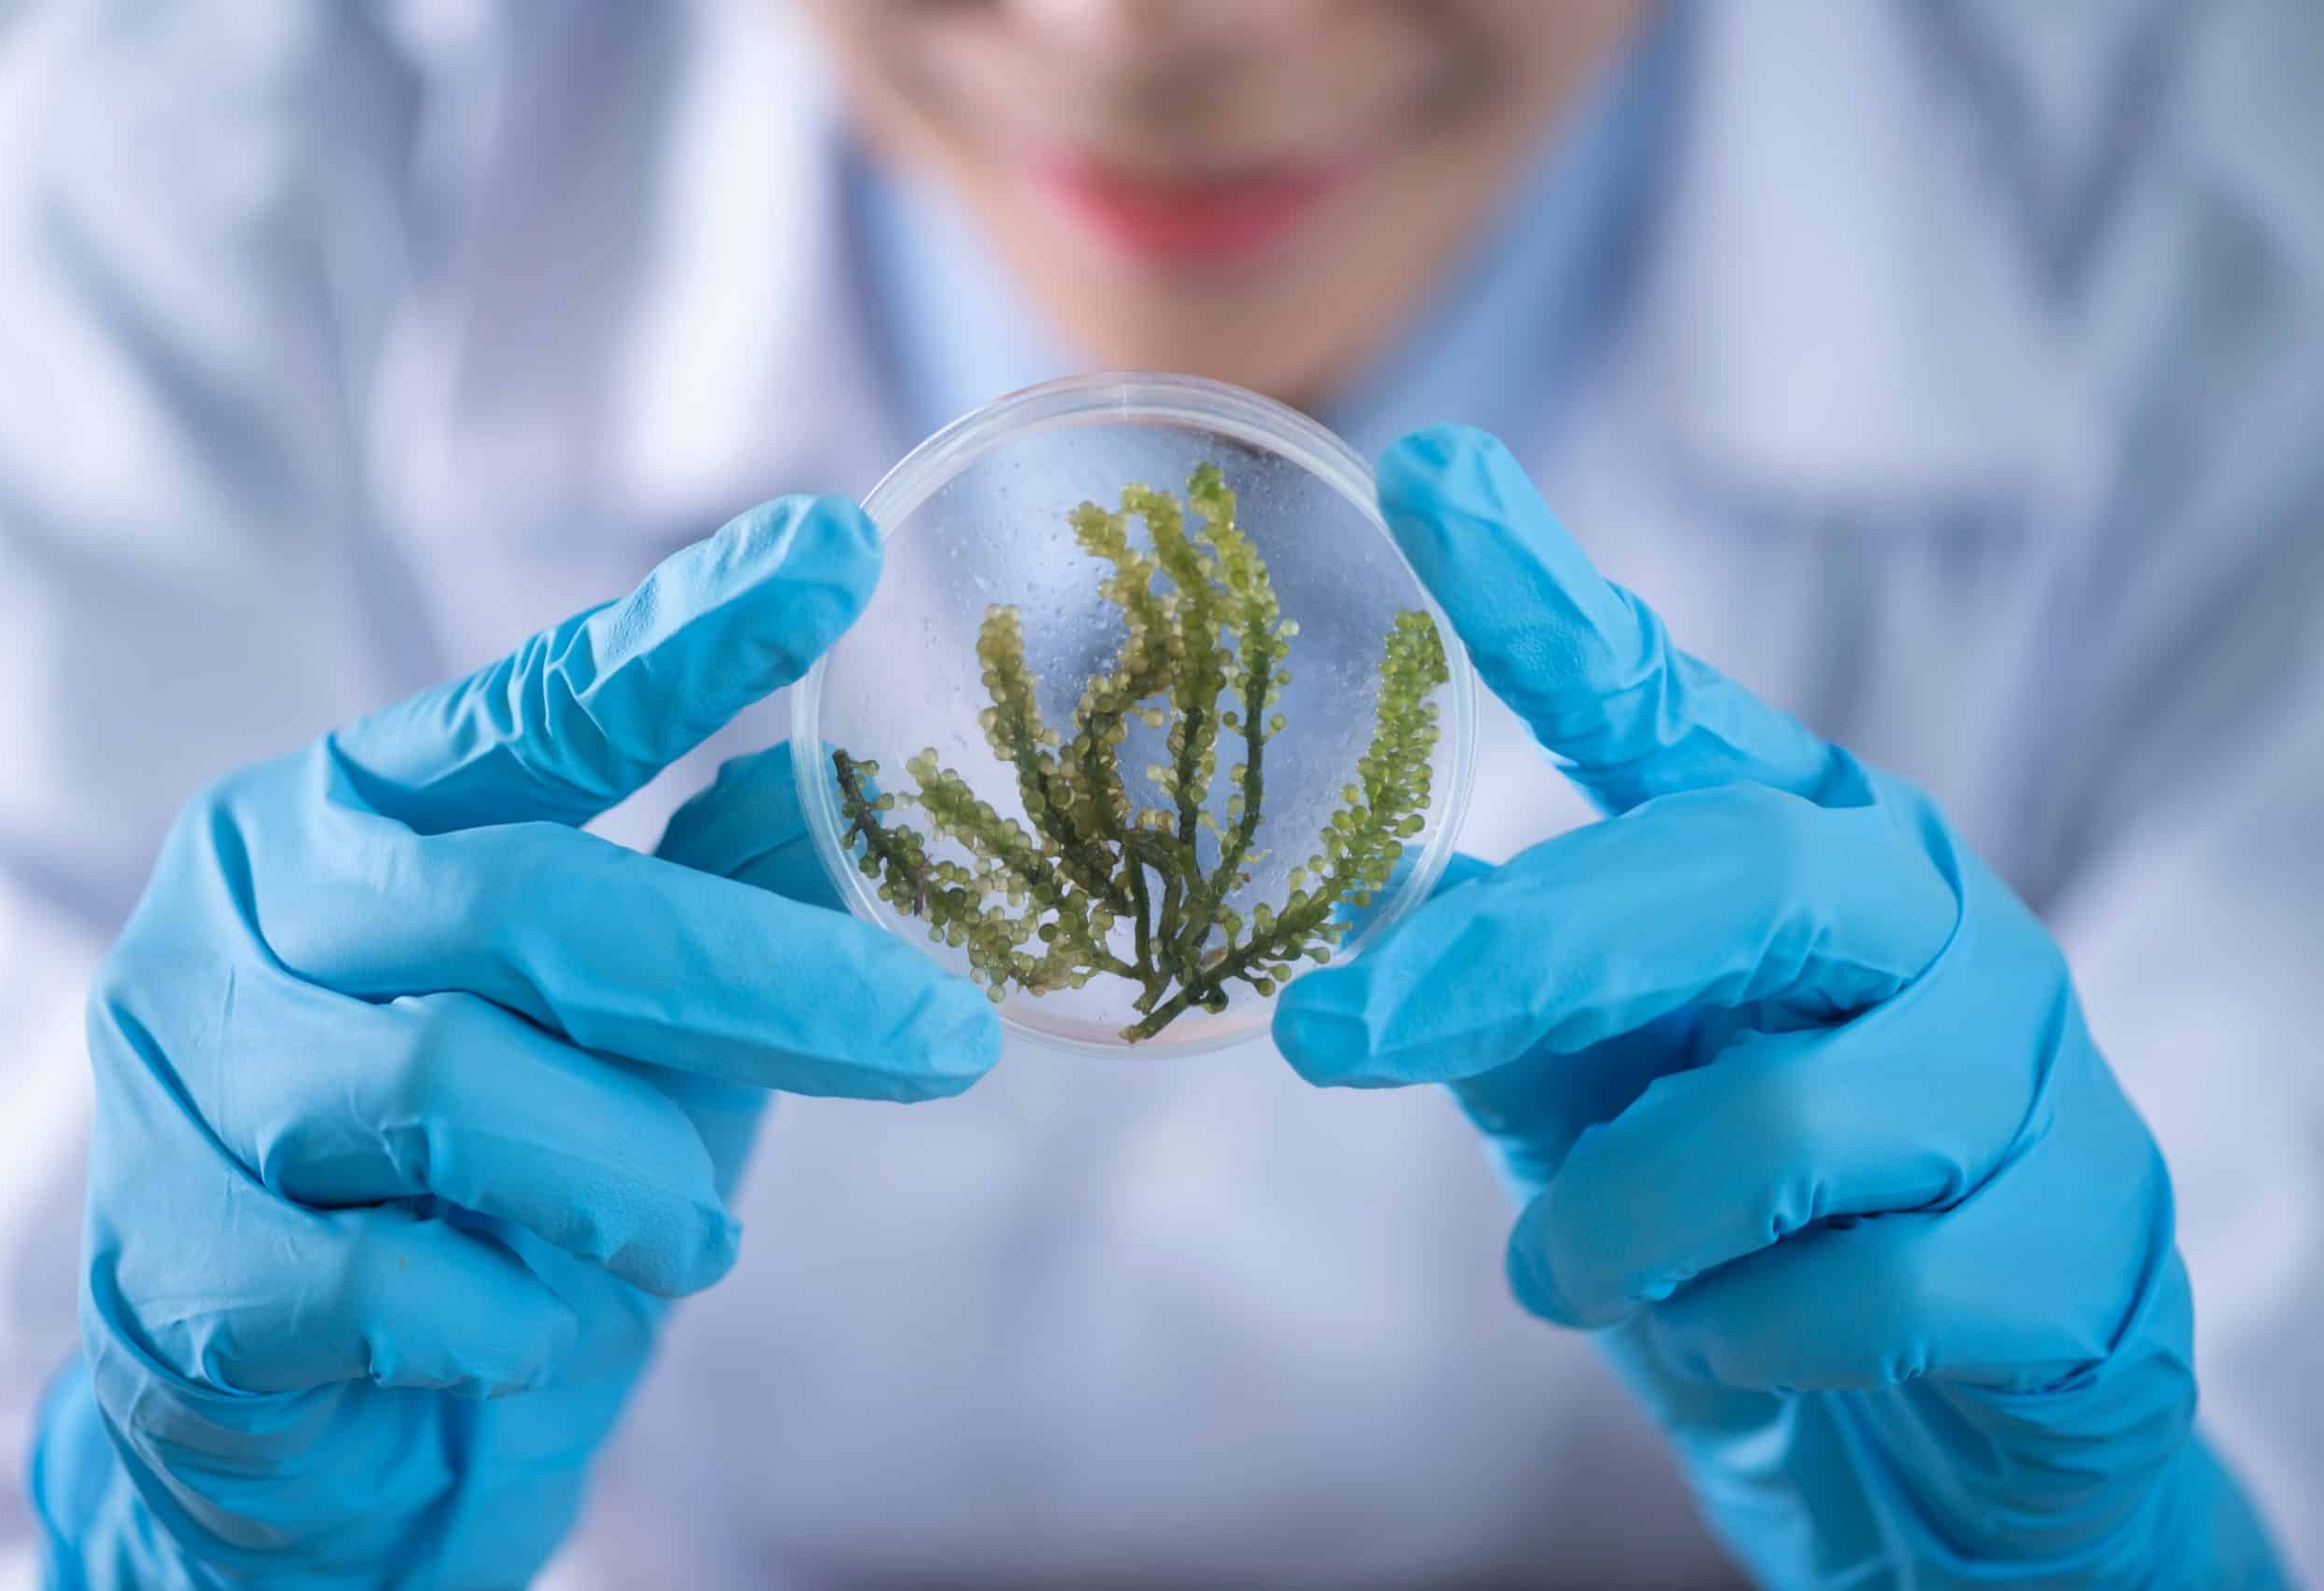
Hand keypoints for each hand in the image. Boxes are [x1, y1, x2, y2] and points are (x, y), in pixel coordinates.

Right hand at [32, 499, 998, 1587]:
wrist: (319, 1428)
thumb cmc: (487, 1183)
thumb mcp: (618, 1024)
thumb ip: (708, 895)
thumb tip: (850, 777)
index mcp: (356, 810)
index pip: (538, 706)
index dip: (690, 635)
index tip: (840, 552)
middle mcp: (252, 907)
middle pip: (531, 903)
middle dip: (762, 980)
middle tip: (947, 1042)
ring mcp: (190, 1077)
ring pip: (455, 1087)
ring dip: (631, 1177)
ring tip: (694, 1237)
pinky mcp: (176, 1264)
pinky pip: (394, 1279)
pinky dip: (514, 1311)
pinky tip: (532, 1325)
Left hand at [1273, 428, 2287, 1587]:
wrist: (1954, 1452)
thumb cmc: (1756, 1239)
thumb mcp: (1607, 1106)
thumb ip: (1519, 1009)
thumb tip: (1378, 905)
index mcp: (1802, 856)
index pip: (1666, 706)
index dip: (1544, 598)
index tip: (1424, 475)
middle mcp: (1928, 925)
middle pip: (1730, 875)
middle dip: (1514, 961)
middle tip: (1331, 1038)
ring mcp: (2028, 1082)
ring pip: (1785, 1121)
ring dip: (1621, 1222)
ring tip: (1568, 1276)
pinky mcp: (2085, 1257)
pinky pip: (1869, 1293)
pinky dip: (1744, 1339)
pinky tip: (1731, 1345)